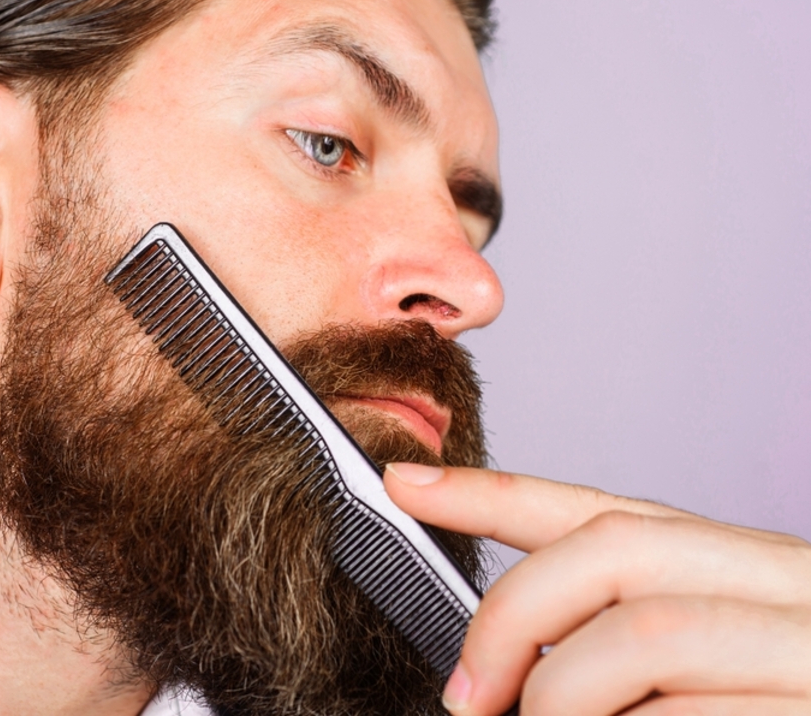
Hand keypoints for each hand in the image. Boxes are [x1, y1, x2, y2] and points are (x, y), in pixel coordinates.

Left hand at [383, 463, 810, 715]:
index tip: (405, 483)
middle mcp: (796, 597)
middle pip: (616, 555)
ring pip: (646, 636)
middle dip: (516, 615)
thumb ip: (624, 645)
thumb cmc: (786, 704)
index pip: (605, 511)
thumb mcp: (711, 662)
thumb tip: (500, 667)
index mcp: (758, 577)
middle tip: (466, 693)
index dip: (495, 492)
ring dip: (561, 696)